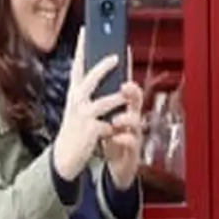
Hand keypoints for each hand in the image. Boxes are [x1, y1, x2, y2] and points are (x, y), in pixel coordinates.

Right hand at [52, 28, 123, 181]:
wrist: (65, 156)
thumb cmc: (77, 127)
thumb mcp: (81, 105)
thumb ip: (91, 89)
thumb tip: (107, 67)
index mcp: (75, 92)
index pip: (77, 65)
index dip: (81, 47)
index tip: (85, 30)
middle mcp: (77, 101)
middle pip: (90, 79)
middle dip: (103, 67)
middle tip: (115, 56)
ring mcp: (83, 116)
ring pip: (103, 102)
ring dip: (118, 97)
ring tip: (128, 92)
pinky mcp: (91, 130)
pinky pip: (108, 124)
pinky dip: (115, 125)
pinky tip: (118, 127)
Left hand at [100, 52, 144, 190]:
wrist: (111, 167)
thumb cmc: (106, 137)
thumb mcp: (98, 115)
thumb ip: (95, 94)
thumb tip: (82, 65)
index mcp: (121, 105)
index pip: (124, 83)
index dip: (126, 68)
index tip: (122, 52)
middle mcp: (130, 116)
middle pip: (136, 99)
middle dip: (132, 91)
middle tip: (125, 85)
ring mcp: (132, 133)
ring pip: (136, 121)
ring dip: (126, 119)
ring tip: (115, 121)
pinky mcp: (131, 150)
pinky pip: (130, 143)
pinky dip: (123, 140)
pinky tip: (114, 139)